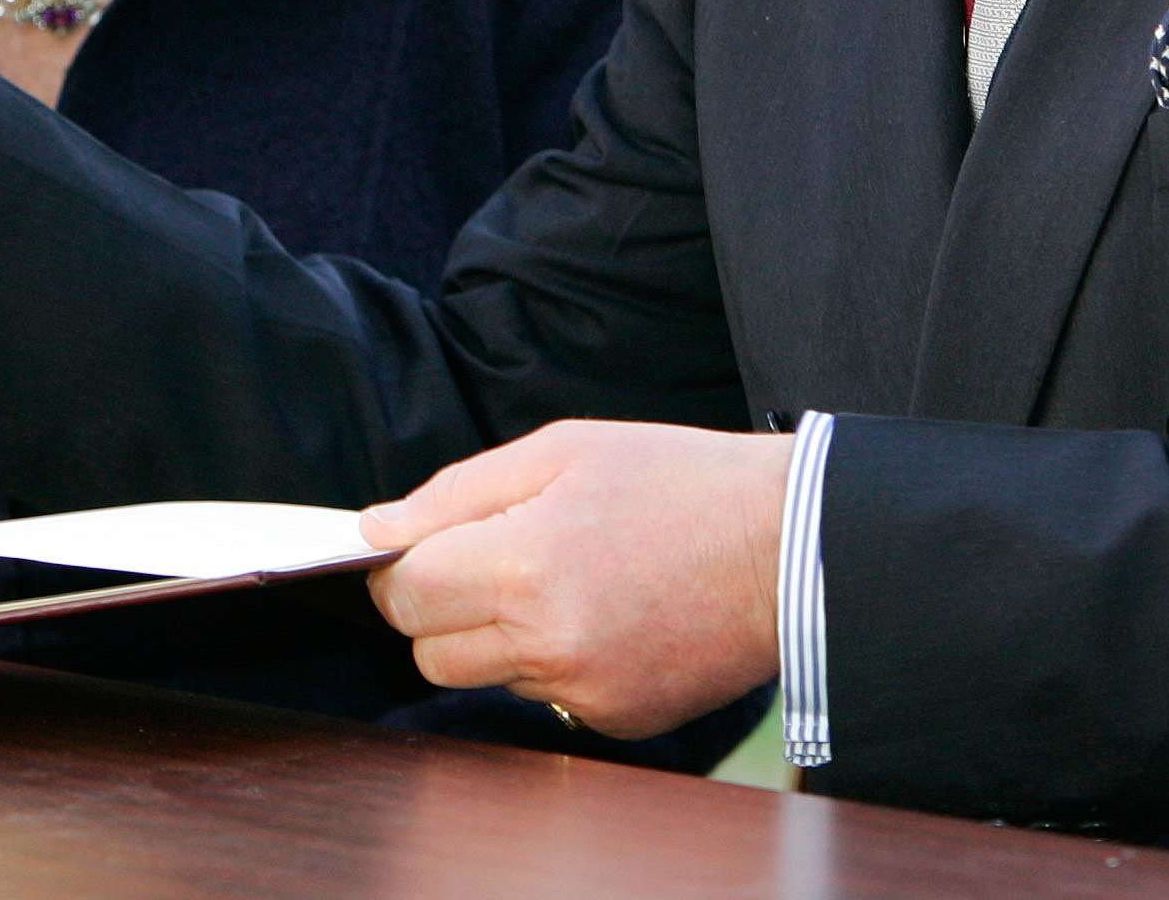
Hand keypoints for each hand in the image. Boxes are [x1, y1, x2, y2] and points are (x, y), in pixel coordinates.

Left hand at [360, 421, 792, 738]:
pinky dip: (555, 661)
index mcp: (526, 564)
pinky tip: (604, 614)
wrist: (791, 546)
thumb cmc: (679, 481)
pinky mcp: (617, 719)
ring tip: (563, 579)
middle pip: (430, 652)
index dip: (402, 569)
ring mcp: (584, 690)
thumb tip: (377, 529)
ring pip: (486, 676)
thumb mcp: (565, 449)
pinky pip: (546, 697)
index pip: (405, 595)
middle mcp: (549, 642)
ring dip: (498, 635)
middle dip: (441, 607)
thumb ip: (457, 493)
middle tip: (493, 560)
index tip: (426, 548)